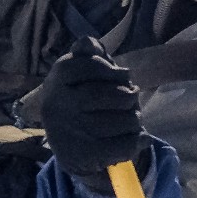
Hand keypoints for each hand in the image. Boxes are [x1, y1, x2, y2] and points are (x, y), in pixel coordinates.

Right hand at [40, 37, 144, 188]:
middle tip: (132, 97)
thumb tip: (89, 43)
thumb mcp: (81, 74)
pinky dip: (138, 140)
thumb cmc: (81, 99)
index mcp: (57, 79)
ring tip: (132, 118)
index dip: (113, 71)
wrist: (70, 147)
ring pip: (124, 120)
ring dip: (136, 118)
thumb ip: (88, 55)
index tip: (123, 76)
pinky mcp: (83, 154)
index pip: (90, 66)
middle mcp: (58, 104)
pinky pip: (124, 144)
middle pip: (113, 95)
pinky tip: (140, 137)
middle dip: (130, 96)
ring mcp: (69, 131)